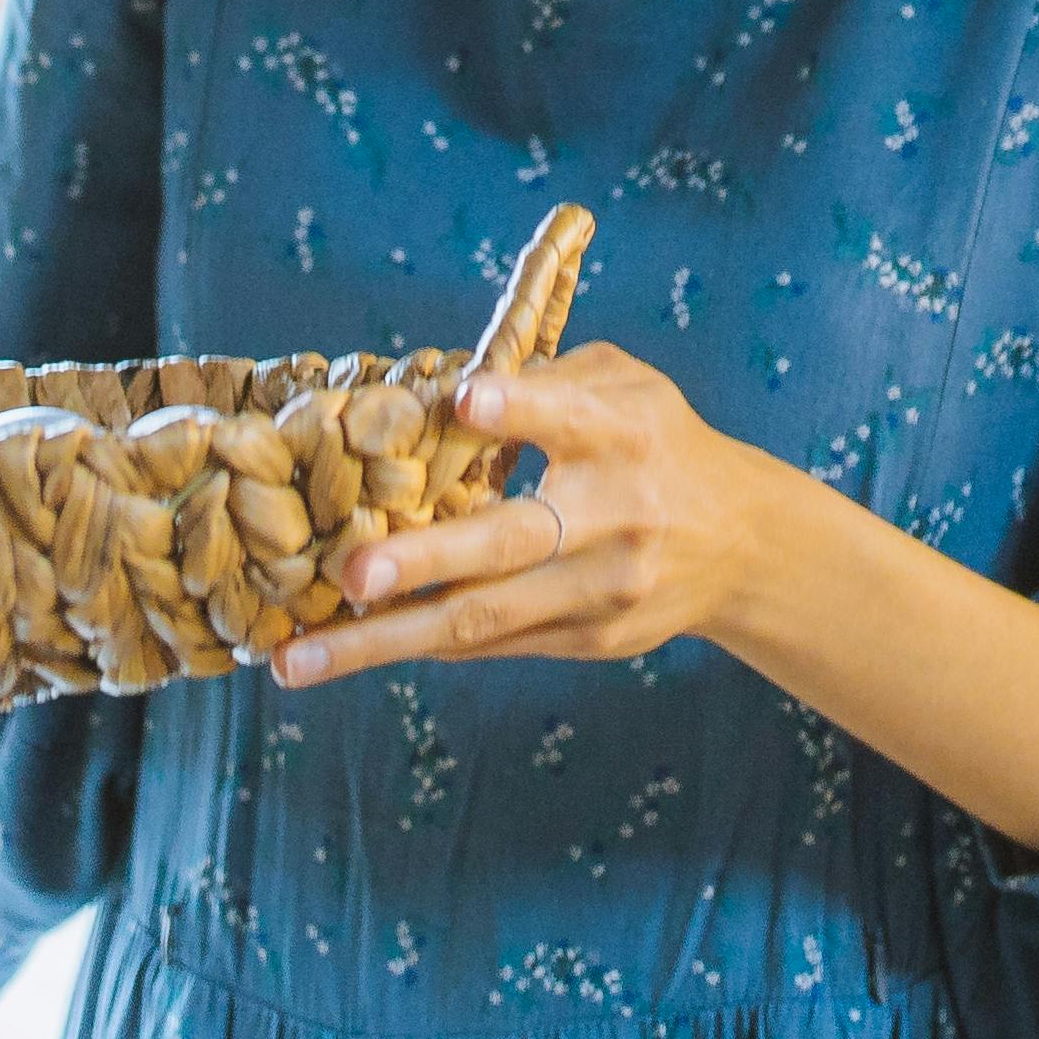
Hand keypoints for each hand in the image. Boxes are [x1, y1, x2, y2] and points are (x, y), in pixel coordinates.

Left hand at [273, 343, 790, 686]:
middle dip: (423, 563)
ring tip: (296, 659)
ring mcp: (600, 591)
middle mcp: (616, 516)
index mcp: (626, 432)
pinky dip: (418, 644)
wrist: (742, 544)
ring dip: (382, 643)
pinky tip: (347, 653)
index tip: (464, 403)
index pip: (569, 416)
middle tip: (347, 578)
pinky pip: (490, 644)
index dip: (517, 409)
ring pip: (482, 620)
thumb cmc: (658, 441)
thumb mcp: (625, 383)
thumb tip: (438, 395)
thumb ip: (544, 379)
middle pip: (512, 543)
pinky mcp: (586, 641)